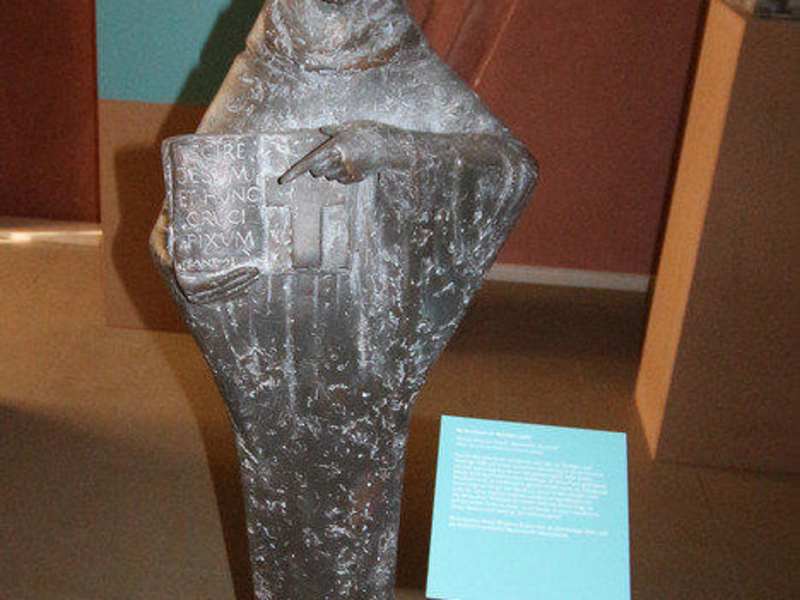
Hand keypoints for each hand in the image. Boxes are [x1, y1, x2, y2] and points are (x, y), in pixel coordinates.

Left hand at [279, 121, 410, 184]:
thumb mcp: (351, 127)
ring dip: (331, 169)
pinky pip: (340, 180)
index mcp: (335, 146)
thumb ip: (335, 130)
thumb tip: (322, 129)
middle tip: (328, 156)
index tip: (283, 181)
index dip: (295, 172)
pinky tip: (353, 164)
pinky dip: (341, 174)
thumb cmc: (370, 132)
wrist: (391, 146)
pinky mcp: (356, 178)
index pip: (309, 162)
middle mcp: (340, 161)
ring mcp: (348, 172)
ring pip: (329, 176)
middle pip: (317, 171)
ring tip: (345, 157)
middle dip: (317, 166)